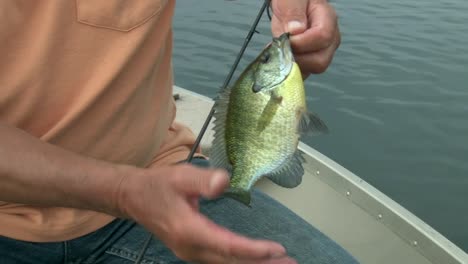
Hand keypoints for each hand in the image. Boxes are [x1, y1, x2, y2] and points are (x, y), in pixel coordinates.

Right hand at [116, 164, 295, 263]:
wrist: (133, 197)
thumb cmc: (157, 185)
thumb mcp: (179, 176)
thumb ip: (202, 180)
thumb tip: (225, 181)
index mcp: (188, 230)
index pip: (226, 245)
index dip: (252, 250)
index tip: (276, 250)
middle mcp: (190, 248)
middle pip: (230, 261)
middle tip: (290, 263)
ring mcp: (190, 252)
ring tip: (280, 263)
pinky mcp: (192, 250)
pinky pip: (220, 260)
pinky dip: (240, 261)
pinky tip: (255, 260)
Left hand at [270, 0, 340, 77]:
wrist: (290, 7)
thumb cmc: (293, 0)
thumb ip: (294, 11)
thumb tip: (296, 30)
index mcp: (328, 20)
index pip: (322, 37)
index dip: (301, 42)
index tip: (286, 36)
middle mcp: (330, 40)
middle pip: (320, 61)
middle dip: (296, 57)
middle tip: (283, 46)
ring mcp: (322, 53)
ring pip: (309, 70)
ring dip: (290, 64)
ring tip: (279, 48)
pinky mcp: (310, 62)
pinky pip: (300, 74)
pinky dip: (286, 69)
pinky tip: (279, 55)